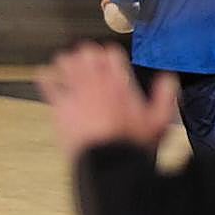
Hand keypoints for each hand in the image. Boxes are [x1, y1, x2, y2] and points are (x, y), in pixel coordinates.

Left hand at [35, 42, 176, 160]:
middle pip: (87, 51)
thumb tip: (168, 79)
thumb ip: (165, 97)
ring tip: (67, 66)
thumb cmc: (131, 145)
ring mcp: (76, 92)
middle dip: (86, 54)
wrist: (107, 163)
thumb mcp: (159, 122)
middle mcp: (97, 83)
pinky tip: (47, 77)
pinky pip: (46, 82)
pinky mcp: (59, 105)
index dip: (108, 54)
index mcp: (120, 83)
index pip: (111, 52)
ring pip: (66, 61)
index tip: (107, 60)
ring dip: (66, 62)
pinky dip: (45, 77)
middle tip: (86, 62)